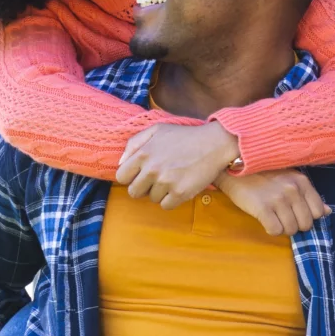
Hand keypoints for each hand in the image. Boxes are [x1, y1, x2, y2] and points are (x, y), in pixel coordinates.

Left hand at [118, 121, 239, 207]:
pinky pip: (166, 206)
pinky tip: (179, 187)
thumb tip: (120, 163)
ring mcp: (166, 182)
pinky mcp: (180, 193)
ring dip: (160, 192)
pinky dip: (171, 200)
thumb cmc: (184, 136)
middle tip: (158, 179)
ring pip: (151, 199)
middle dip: (144, 187)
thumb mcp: (156, 130)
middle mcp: (152, 169)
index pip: (121, 177)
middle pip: (134, 192)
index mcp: (143, 154)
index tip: (141, 174)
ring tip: (173, 179)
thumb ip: (134, 143)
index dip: (131, 177)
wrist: (213, 143)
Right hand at [217, 169, 327, 235]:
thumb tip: (328, 211)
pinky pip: (275, 231)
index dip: (308, 217)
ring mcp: (278, 199)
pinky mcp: (262, 208)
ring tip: (273, 217)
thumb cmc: (264, 174)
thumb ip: (309, 196)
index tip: (296, 213)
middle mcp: (292, 190)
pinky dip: (271, 229)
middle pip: (306, 224)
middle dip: (295, 225)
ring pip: (291, 230)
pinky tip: (265, 220)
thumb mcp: (291, 179)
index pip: (318, 212)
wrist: (235, 167)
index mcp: (302, 182)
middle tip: (283, 217)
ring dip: (282, 228)